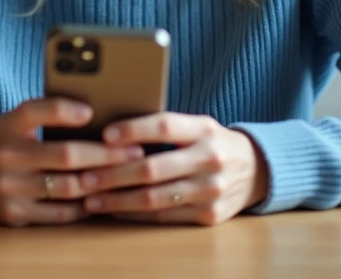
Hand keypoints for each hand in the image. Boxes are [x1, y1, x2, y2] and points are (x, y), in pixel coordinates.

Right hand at [0, 98, 144, 226]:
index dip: (64, 110)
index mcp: (9, 124)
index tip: (91, 111)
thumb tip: (101, 114)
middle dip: (106, 154)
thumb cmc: (8, 139)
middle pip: (65, 154)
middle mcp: (6, 155)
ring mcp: (8, 188)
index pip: (35, 110)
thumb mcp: (18, 119)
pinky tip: (102, 197)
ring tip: (126, 176)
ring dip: (101, 182)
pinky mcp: (13, 214)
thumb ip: (49, 114)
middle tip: (134, 152)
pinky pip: (58, 213)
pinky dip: (84, 205)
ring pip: (66, 187)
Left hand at [76, 112, 268, 225]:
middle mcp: (210, 159)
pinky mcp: (209, 215)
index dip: (133, 129)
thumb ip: (165, 127)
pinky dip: (135, 215)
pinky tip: (114, 210)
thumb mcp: (197, 125)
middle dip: (113, 174)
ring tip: (90, 198)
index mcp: (204, 129)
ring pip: (154, 198)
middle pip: (153, 168)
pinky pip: (164, 216)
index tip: (105, 134)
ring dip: (117, 200)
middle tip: (84, 176)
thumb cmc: (212, 143)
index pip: (164, 126)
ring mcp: (211, 190)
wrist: (256, 170)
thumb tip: (112, 130)